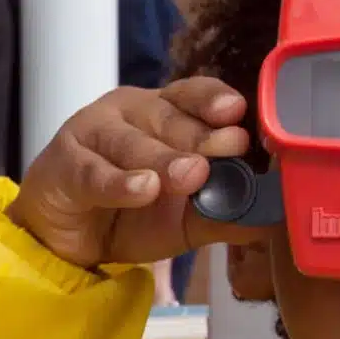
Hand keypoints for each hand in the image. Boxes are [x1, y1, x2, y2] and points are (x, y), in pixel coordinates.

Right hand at [11, 77, 253, 269]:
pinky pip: (94, 173)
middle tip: (229, 150)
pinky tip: (142, 189)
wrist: (68, 244)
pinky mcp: (63, 164)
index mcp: (163, 114)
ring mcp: (92, 133)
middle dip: (201, 136)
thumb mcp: (186, 220)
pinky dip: (119, 182)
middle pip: (168, 117)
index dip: (214, 101)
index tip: (237, 114)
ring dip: (163, 159)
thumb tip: (276, 217)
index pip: (191, 95)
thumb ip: (226, 215)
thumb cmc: (130, 215)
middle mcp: (129, 112)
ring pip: (132, 143)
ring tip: (191, 175)